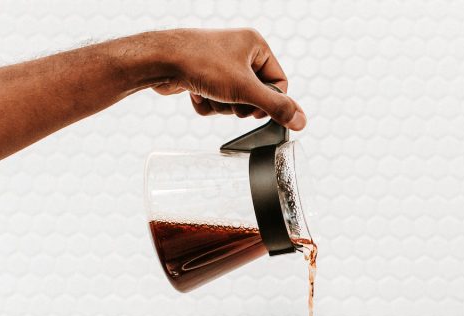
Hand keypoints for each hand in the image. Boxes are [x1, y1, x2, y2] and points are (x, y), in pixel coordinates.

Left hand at [145, 28, 305, 129]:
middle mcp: (240, 52)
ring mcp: (221, 64)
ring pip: (235, 101)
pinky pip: (217, 101)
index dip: (269, 101)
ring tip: (209, 94)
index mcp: (256, 46)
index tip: (255, 110)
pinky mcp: (204, 76)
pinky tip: (196, 93)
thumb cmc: (202, 64)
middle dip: (240, 104)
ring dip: (222, 106)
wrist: (161, 60)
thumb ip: (276, 107)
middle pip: (256, 94)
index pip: (279, 82)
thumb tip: (302, 121)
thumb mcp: (245, 89)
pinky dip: (208, 104)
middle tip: (230, 100)